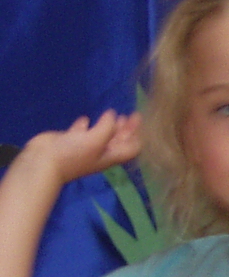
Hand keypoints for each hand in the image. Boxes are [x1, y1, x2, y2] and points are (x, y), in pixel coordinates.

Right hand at [16, 112, 142, 187]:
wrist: (43, 162)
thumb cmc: (74, 154)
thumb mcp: (97, 140)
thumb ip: (108, 127)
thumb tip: (113, 114)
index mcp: (110, 155)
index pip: (131, 147)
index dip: (137, 135)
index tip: (138, 119)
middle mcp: (100, 152)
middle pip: (118, 141)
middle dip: (126, 129)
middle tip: (131, 115)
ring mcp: (84, 147)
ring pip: (101, 135)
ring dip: (109, 126)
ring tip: (114, 114)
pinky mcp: (69, 141)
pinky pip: (80, 132)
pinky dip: (85, 125)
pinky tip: (85, 119)